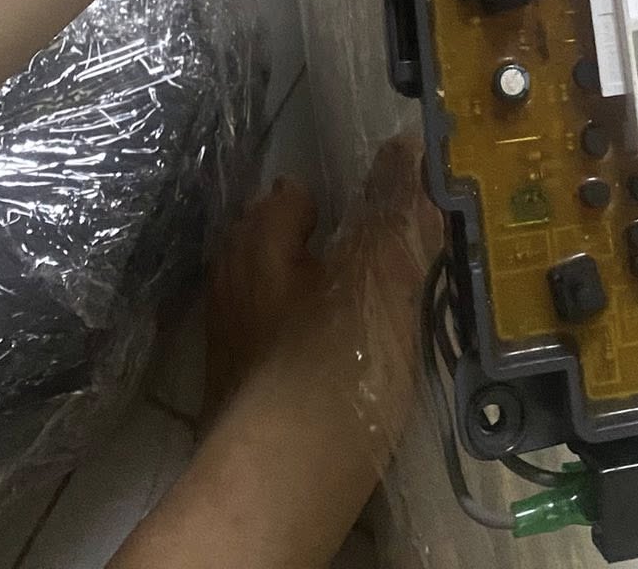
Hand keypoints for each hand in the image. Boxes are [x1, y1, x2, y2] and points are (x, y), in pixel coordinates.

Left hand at [113, 139, 438, 568]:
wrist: (275, 488)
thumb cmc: (330, 372)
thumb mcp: (382, 286)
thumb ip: (397, 218)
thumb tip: (409, 148)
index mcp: (260, 239)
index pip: (297, 193)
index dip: (341, 203)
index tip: (384, 225)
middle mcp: (232, 277)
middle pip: (281, 243)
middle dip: (323, 250)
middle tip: (380, 272)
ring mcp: (228, 336)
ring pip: (278, 296)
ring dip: (313, 300)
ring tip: (366, 324)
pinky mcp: (235, 388)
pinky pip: (274, 343)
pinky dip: (301, 346)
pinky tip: (337, 369)